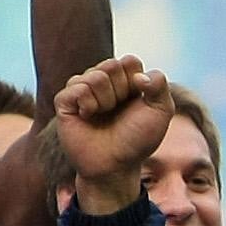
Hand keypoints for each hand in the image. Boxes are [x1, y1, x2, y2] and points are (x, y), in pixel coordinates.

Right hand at [54, 55, 172, 208]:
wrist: (115, 164)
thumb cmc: (137, 139)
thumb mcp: (160, 112)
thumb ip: (159, 85)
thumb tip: (140, 75)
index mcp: (124, 80)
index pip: (129, 61)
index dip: (136, 81)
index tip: (138, 102)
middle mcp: (102, 82)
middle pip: (111, 65)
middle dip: (121, 90)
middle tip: (118, 110)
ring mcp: (82, 90)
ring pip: (94, 76)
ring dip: (106, 100)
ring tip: (103, 115)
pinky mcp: (64, 101)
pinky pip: (76, 87)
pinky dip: (87, 103)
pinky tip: (87, 116)